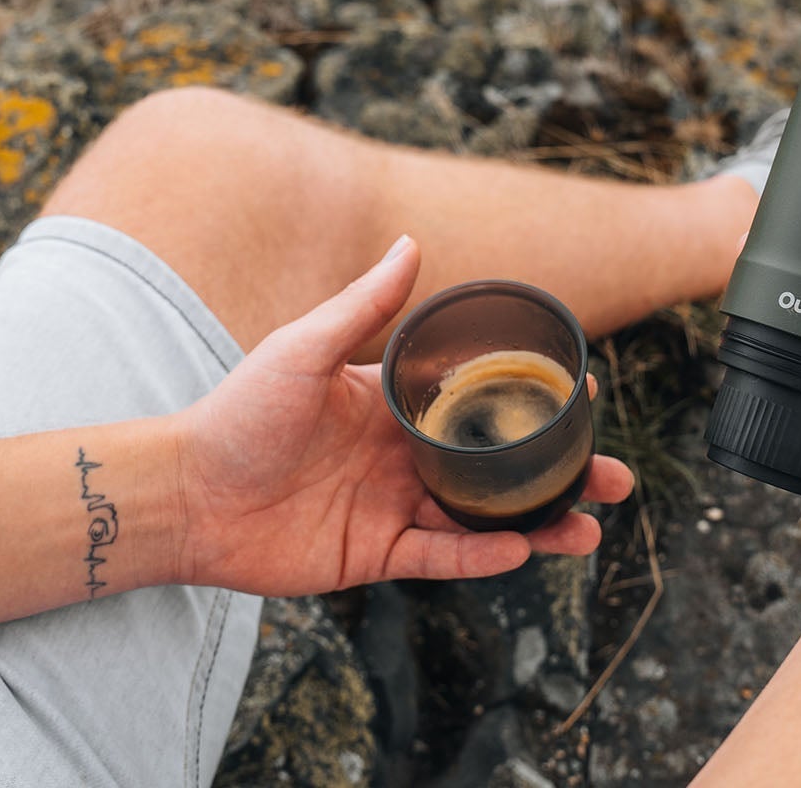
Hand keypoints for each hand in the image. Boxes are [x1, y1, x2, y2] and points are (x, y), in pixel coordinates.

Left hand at [173, 236, 634, 595]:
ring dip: (538, 523)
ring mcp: (393, 506)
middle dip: (560, 473)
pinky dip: (480, 558)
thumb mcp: (302, 348)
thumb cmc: (236, 413)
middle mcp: (403, 456)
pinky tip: (520, 551)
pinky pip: (441, 557)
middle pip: (498, 466)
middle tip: (615, 476)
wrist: (185, 493)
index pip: (480, 401)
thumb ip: (363, 306)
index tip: (585, 392)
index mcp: (394, 404)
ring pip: (483, 517)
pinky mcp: (375, 554)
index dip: (533, 401)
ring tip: (587, 526)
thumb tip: (412, 243)